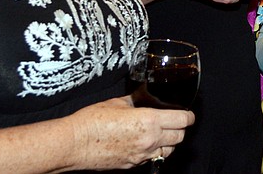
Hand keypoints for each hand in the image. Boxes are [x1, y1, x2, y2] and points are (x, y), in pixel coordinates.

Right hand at [68, 96, 193, 168]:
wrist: (74, 144)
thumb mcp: (118, 102)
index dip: (188, 116)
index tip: (188, 114)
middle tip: (176, 122)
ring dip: (169, 143)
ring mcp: (141, 156)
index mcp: (149, 121)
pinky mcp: (132, 166)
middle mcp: (149, 140)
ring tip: (162, 134)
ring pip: (168, 151)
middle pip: (180, 137)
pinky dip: (153, 152)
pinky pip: (151, 159)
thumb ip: (135, 100)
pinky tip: (144, 143)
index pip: (183, 120)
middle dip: (180, 129)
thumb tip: (141, 96)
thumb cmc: (92, 121)